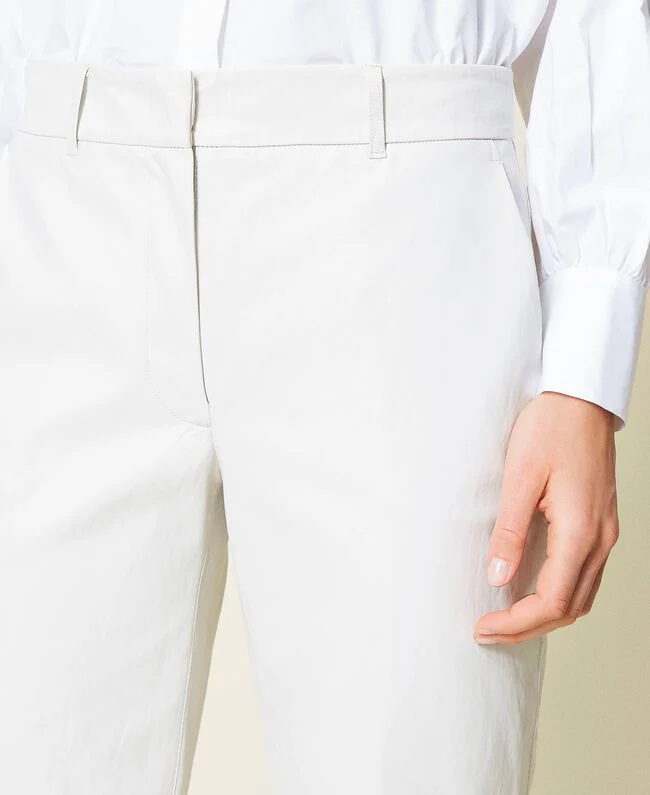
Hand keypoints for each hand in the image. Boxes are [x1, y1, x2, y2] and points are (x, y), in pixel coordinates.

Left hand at [474, 391, 618, 644]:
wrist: (581, 399)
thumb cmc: (550, 428)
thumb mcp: (520, 476)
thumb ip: (510, 530)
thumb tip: (498, 577)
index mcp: (580, 530)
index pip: (551, 601)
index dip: (516, 623)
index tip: (483, 626)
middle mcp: (600, 539)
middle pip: (569, 608)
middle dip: (527, 627)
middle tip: (487, 630)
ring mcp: (605, 533)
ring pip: (580, 597)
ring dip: (544, 615)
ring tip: (504, 617)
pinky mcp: (600, 524)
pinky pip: (584, 576)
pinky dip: (558, 594)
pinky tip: (530, 589)